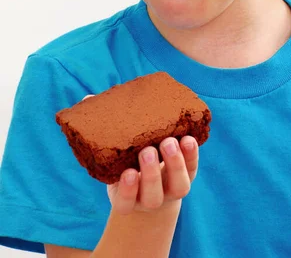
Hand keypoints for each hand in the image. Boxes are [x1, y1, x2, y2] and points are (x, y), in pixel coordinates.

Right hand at [81, 95, 198, 215]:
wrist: (152, 183)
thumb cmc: (126, 161)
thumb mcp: (112, 154)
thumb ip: (102, 130)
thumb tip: (87, 99)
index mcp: (126, 198)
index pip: (125, 202)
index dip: (127, 190)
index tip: (128, 173)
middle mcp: (149, 198)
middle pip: (152, 195)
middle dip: (151, 173)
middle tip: (148, 151)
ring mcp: (170, 190)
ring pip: (177, 186)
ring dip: (174, 164)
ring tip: (170, 141)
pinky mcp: (187, 176)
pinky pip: (192, 169)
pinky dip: (191, 155)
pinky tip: (188, 138)